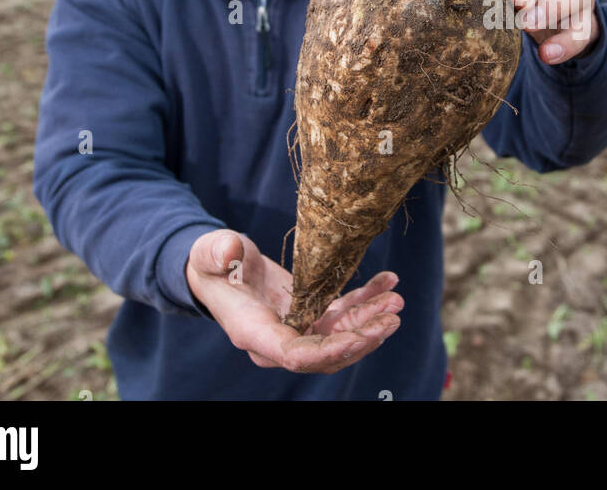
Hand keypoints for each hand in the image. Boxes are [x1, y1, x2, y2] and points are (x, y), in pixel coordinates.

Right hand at [186, 228, 402, 372]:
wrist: (221, 267)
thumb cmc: (214, 263)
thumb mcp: (210, 253)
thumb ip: (217, 253)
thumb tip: (229, 251)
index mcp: (255, 333)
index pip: (297, 355)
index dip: (329, 351)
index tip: (360, 338)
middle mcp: (280, 340)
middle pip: (328, 353)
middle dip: (363, 338)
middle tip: (393, 318)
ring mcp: (299, 329)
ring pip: (342, 335)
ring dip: (371, 319)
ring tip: (396, 300)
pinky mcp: (312, 313)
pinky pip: (344, 313)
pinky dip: (367, 300)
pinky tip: (387, 282)